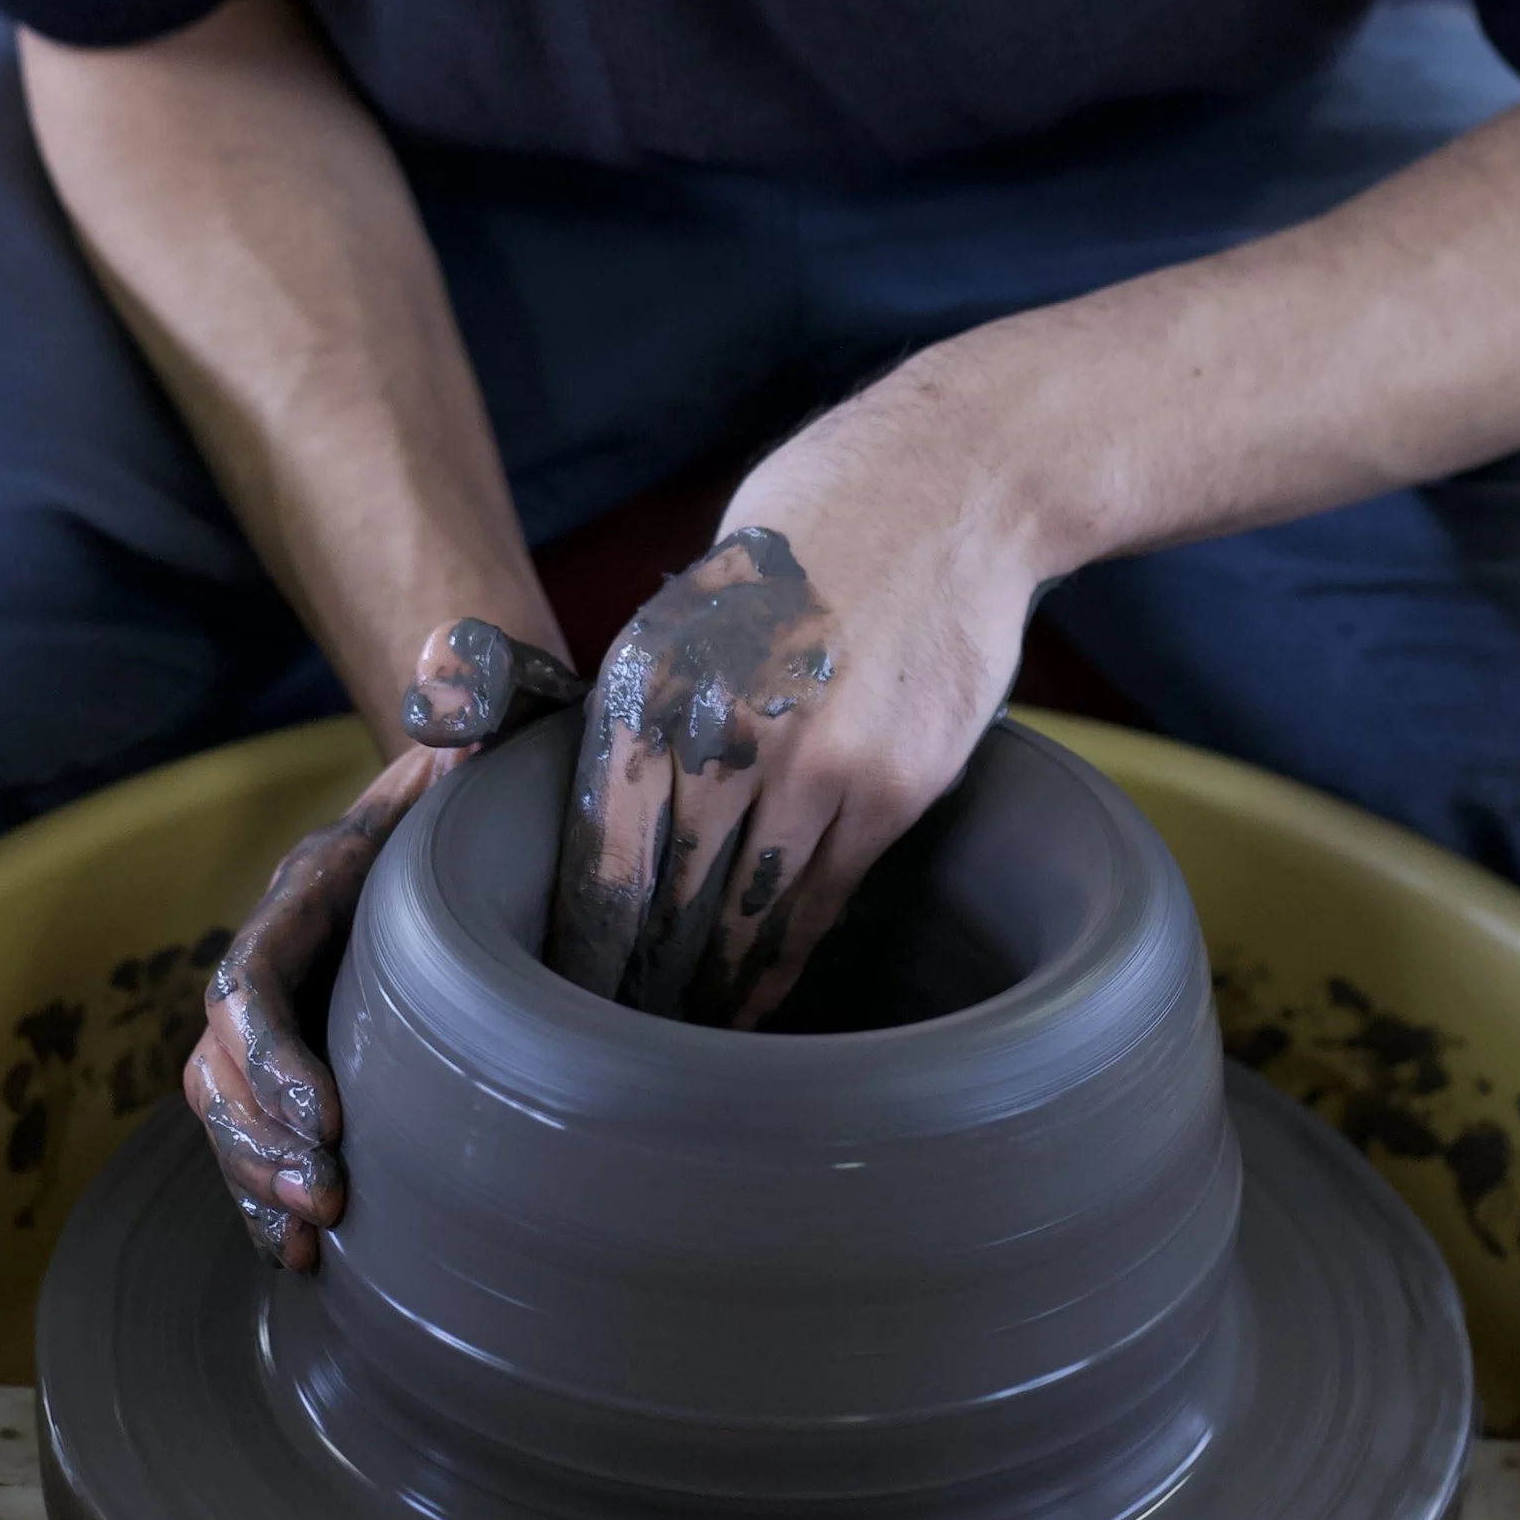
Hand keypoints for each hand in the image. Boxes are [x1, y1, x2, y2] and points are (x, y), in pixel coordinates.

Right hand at [186, 617, 580, 1263]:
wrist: (501, 770)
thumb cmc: (507, 745)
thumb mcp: (503, 700)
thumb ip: (476, 684)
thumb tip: (448, 691)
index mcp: (318, 882)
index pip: (256, 976)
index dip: (274, 1055)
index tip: (330, 1119)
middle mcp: (291, 946)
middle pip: (224, 1061)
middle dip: (260, 1141)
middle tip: (326, 1206)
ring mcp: (305, 1002)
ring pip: (231, 1107)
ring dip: (255, 1179)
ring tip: (309, 1243)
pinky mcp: (332, 1047)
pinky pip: (267, 1132)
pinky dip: (269, 1196)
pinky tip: (304, 1257)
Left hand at [548, 352, 1042, 1025]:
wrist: (952, 488)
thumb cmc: (814, 528)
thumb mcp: (697, 600)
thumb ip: (663, 700)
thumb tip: (625, 794)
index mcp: (652, 677)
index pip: (602, 838)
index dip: (585, 923)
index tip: (568, 976)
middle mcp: (721, 729)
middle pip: (663, 891)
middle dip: (635, 967)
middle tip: (613, 1025)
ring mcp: (812, 768)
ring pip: (742, 910)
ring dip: (709, 980)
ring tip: (677, 1031)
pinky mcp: (889, 791)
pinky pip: (822, 900)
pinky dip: (783, 956)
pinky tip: (757, 996)